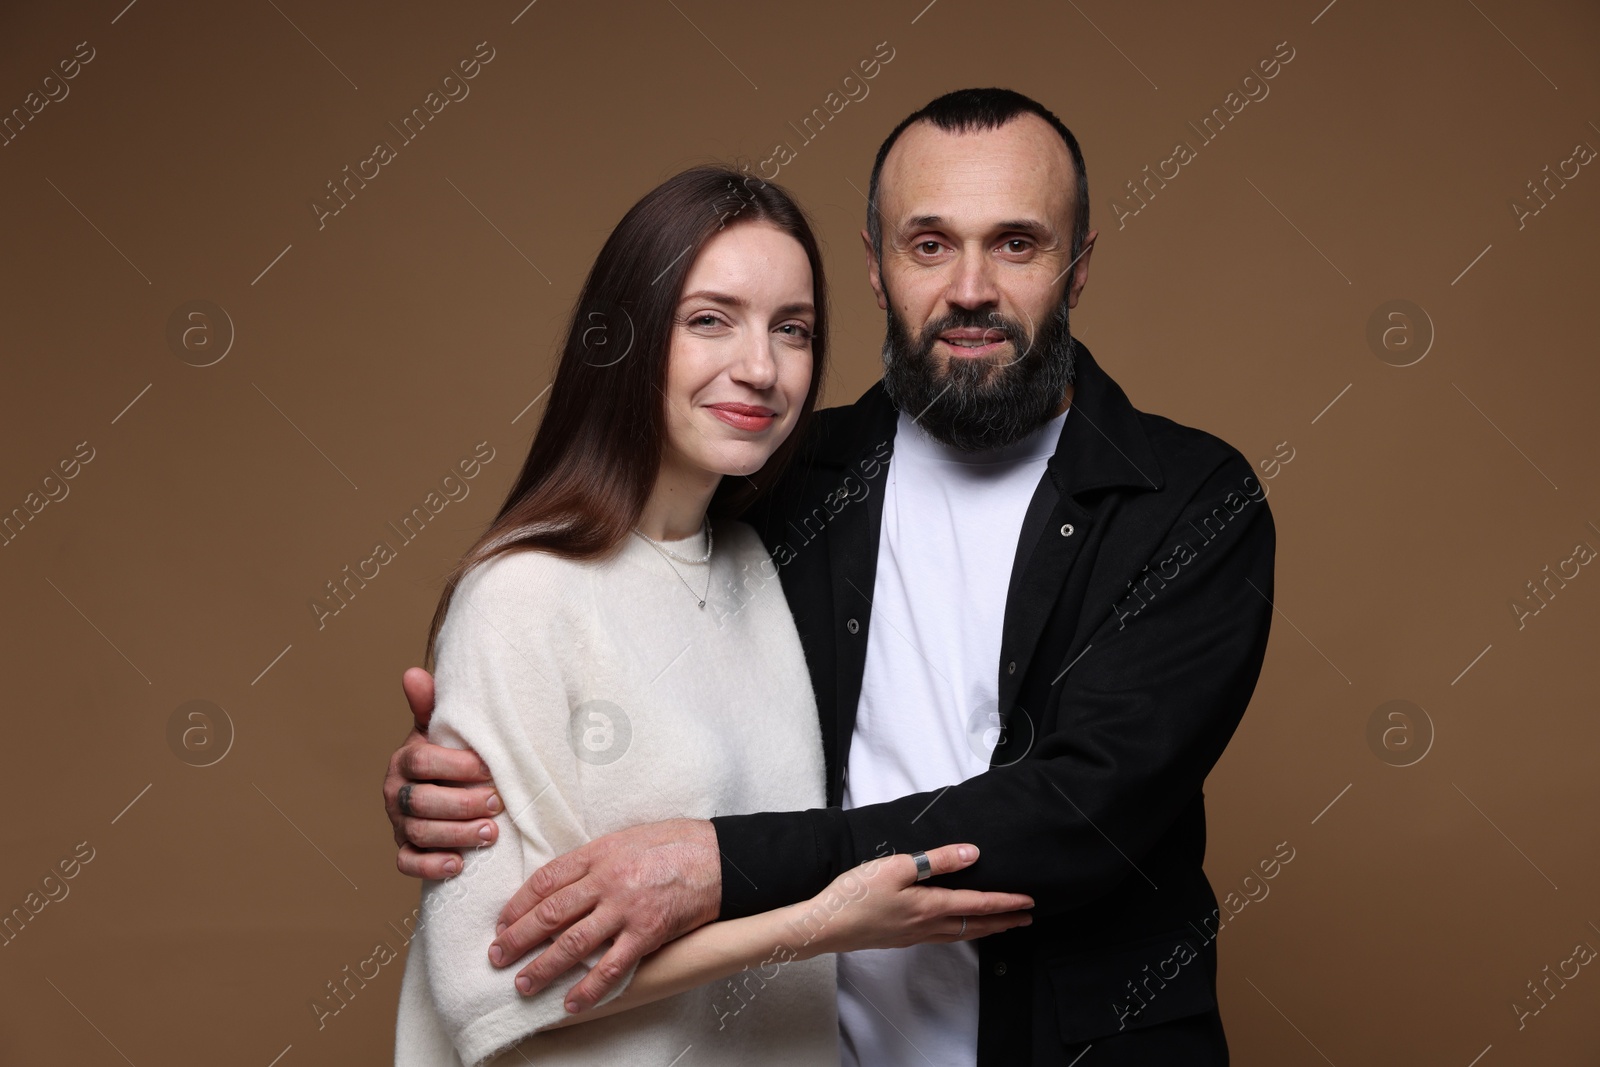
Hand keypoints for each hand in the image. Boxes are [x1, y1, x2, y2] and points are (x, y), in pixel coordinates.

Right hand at [384, 666, 502, 878]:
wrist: (445, 791)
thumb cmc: (449, 757)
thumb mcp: (442, 731)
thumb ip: (431, 706)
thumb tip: (413, 673)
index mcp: (403, 760)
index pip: (421, 761)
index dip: (453, 766)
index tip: (487, 768)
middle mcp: (395, 793)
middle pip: (420, 801)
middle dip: (461, 804)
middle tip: (497, 803)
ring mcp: (398, 824)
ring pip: (418, 833)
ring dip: (455, 835)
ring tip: (490, 833)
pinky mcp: (406, 851)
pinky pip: (408, 864)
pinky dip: (431, 866)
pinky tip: (458, 865)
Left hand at [489, 818, 721, 1010]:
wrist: (719, 856)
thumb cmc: (674, 843)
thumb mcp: (625, 839)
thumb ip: (594, 861)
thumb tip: (564, 885)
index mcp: (598, 854)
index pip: (545, 881)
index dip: (518, 904)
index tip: (502, 922)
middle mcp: (606, 880)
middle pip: (551, 913)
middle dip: (518, 938)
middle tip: (497, 957)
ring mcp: (626, 908)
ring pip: (573, 942)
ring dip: (543, 966)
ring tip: (523, 984)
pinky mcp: (648, 932)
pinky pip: (611, 966)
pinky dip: (588, 988)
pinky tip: (570, 1002)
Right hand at [802, 844, 1032, 954]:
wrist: (825, 926)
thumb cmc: (856, 894)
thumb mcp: (896, 867)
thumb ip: (935, 861)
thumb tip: (971, 854)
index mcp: (930, 906)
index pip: (978, 904)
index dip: (1006, 902)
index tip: (1029, 901)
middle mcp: (927, 926)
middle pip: (975, 925)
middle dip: (1004, 921)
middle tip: (1027, 919)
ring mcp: (914, 936)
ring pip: (960, 934)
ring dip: (985, 929)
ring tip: (1001, 926)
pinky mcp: (901, 938)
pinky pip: (943, 937)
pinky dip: (962, 933)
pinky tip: (955, 929)